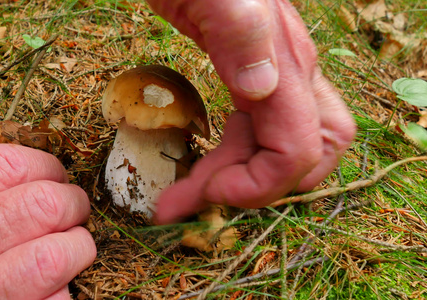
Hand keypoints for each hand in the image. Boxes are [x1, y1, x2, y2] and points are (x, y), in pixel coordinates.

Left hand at [148, 0, 356, 223]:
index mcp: (282, 63)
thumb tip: (261, 90)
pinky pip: (254, 132)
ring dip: (234, 181)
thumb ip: (240, 28)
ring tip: (178, 195)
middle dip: (253, 189)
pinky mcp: (248, 77)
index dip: (259, 186)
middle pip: (304, 158)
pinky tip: (196, 161)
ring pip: (276, 150)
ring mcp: (271, 77)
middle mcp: (286, 76)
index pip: (299, 151)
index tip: (208, 192)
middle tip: (192, 200)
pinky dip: (229, 158)